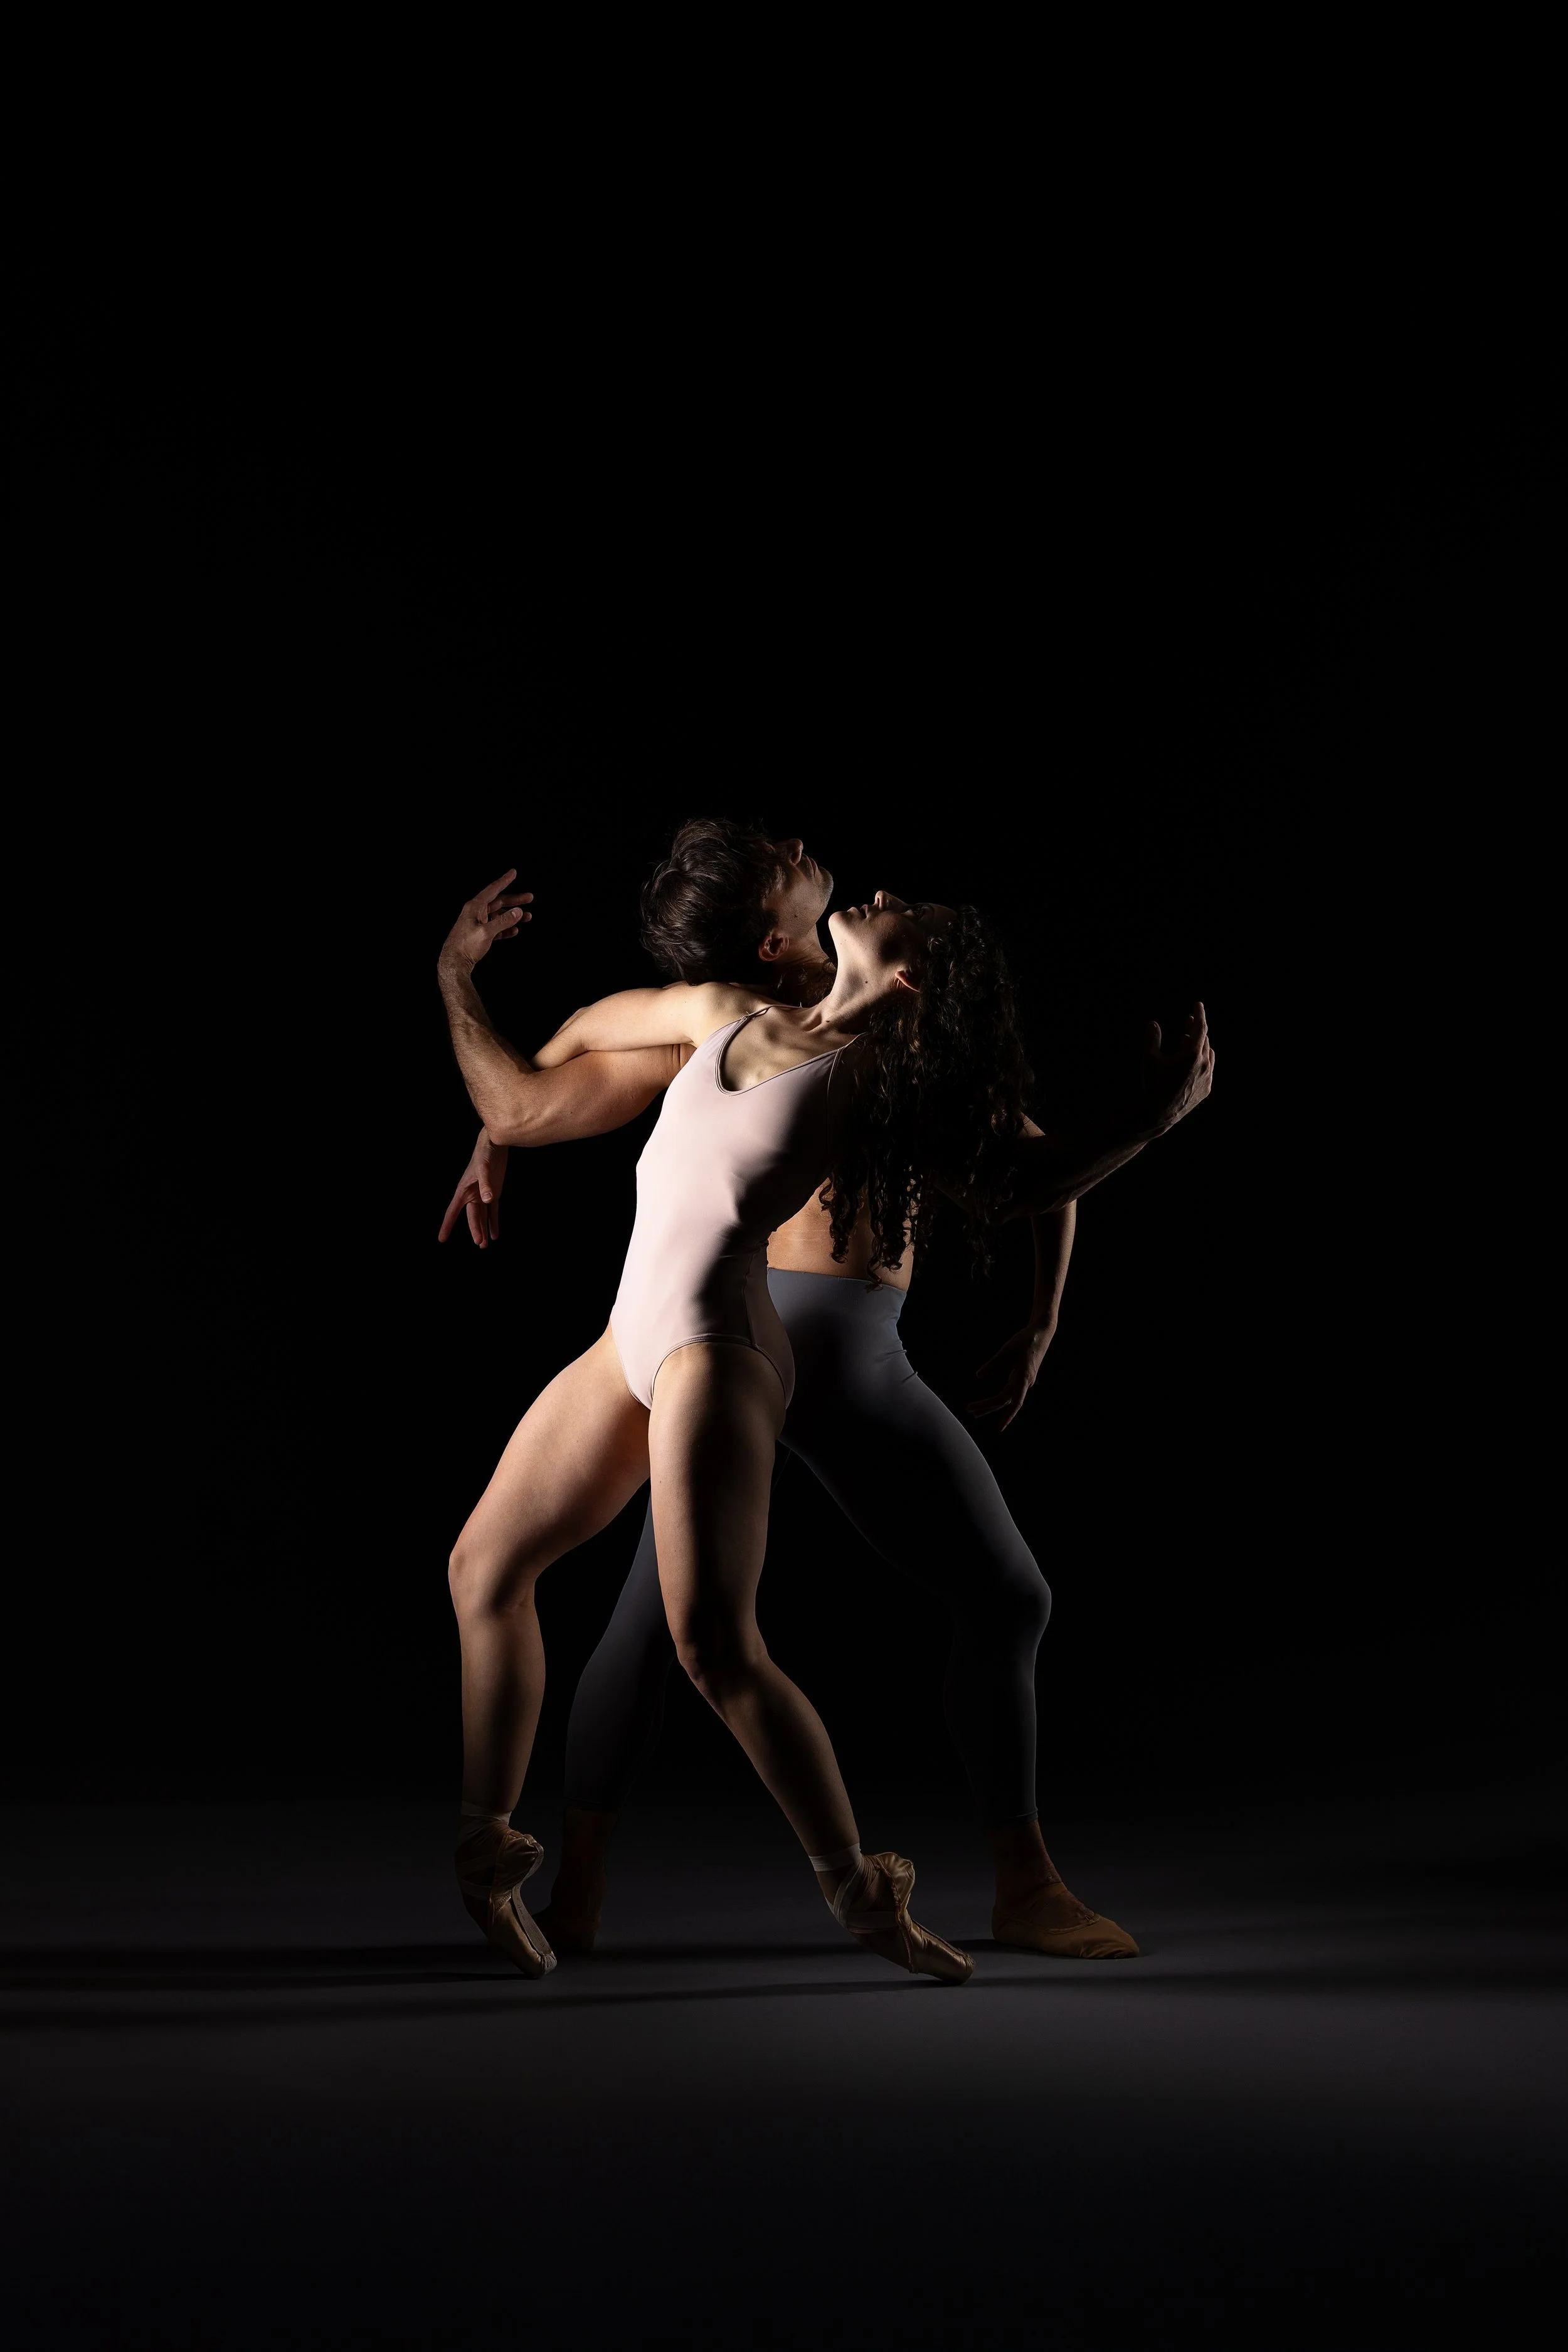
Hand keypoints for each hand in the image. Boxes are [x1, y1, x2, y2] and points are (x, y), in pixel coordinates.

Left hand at [438, 869, 532, 973]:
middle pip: (498, 902)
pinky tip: (514, 931)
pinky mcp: (479, 934)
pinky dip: (505, 928)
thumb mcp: (486, 933)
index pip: (492, 890)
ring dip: (512, 916)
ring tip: (527, 917)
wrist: (454, 962)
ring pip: (498, 915)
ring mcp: (477, 923)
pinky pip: (495, 927)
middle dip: (515, 900)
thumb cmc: (466, 946)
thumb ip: (503, 921)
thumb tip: (518, 911)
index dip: (504, 880)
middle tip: (530, 898)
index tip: (513, 872)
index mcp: (475, 907)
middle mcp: (475, 912)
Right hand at [438, 1132, 509, 1247]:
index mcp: (463, 1190)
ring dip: (484, 1229)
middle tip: (479, 1244)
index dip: (447, 1225)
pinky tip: (495, 1235)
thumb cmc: (484, 1153)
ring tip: (484, 1245)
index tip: (442, 1239)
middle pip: (472, 1217)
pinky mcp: (494, 1193)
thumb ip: (485, 1184)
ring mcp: (483, 1195)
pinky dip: (494, 1222)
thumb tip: (488, 1200)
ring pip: (482, 1216)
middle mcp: (471, 1194)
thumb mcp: (484, 1168)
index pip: (453, 1211)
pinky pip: (493, 1211)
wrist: (494, 1144)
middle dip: (476, 1230)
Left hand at [969, 1319, 1057, 1431]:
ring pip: (1006, 1398)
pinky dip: (998, 1397)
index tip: (999, 1428)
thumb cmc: (1026, 1339)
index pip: (1014, 1402)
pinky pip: (1009, 1392)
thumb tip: (979, 1376)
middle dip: (988, 1407)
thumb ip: (994, 1363)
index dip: (1007, 1416)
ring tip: (976, 1411)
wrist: (1042, 1332)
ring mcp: (1024, 1381)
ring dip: (991, 1404)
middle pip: (1005, 1401)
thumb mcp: (1007, 1350)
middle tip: (970, 1411)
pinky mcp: (1022, 1377)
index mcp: (1024, 1378)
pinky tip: (991, 1401)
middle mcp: (1025, 1383)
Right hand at [1138, 1001, 1214, 1137]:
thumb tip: (1153, 1023)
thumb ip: (1152, 1038)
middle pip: (1204, 1040)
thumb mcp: (1149, 1058)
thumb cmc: (1152, 1084)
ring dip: (1199, 1045)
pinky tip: (1191, 1062)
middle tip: (1186, 1022)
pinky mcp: (1206, 1089)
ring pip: (1209, 1054)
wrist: (1158, 1113)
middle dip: (1195, 1029)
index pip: (1200, 1028)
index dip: (1199, 1014)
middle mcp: (1204, 1065)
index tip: (1198, 1005)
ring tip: (1186, 1042)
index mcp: (1192, 1054)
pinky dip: (1202, 1060)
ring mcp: (1208, 1078)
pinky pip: (1209, 1069)